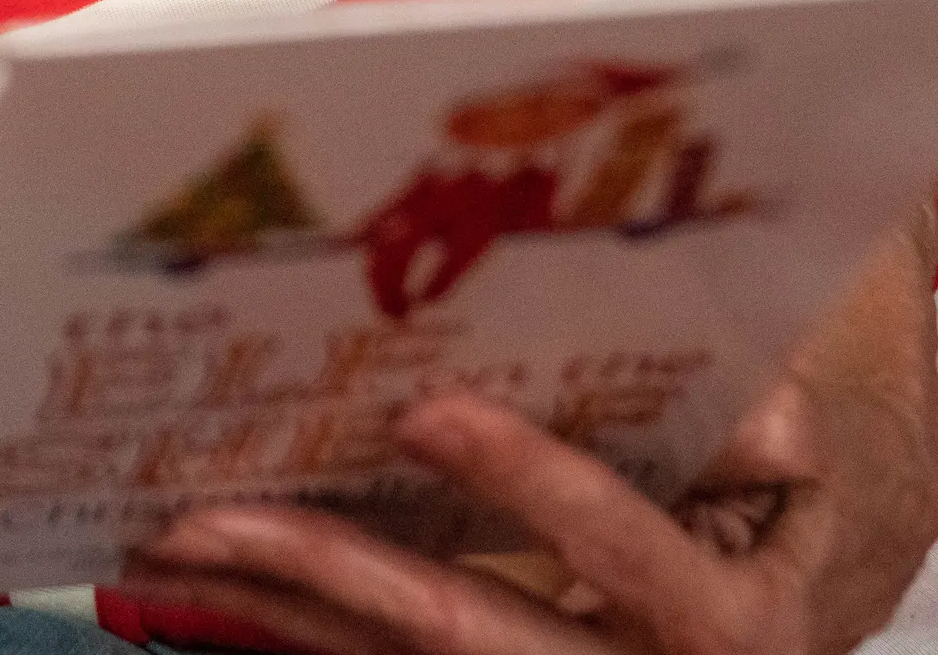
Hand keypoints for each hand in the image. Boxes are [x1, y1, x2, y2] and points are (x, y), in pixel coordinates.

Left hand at [124, 221, 937, 654]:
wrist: (821, 582)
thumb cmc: (817, 496)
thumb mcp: (822, 447)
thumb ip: (764, 415)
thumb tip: (711, 374)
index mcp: (727, 621)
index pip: (620, 551)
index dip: (525, 485)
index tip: (428, 410)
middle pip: (471, 642)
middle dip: (336, 578)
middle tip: (221, 516)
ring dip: (286, 612)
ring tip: (180, 542)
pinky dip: (304, 630)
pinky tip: (226, 584)